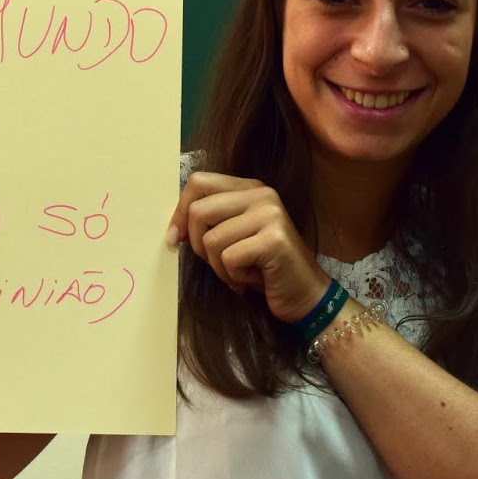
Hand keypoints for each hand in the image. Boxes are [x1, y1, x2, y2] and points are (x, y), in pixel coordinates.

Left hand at [166, 171, 330, 323]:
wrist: (306, 296)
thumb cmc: (264, 269)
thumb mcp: (233, 238)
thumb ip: (209, 223)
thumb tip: (172, 229)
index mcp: (250, 189)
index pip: (198, 182)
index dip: (180, 211)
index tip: (176, 238)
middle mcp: (262, 195)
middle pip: (199, 211)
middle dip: (198, 245)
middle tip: (219, 262)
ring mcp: (270, 214)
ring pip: (211, 240)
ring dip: (219, 267)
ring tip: (240, 272)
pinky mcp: (273, 239)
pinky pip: (228, 258)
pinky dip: (233, 277)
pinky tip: (252, 280)